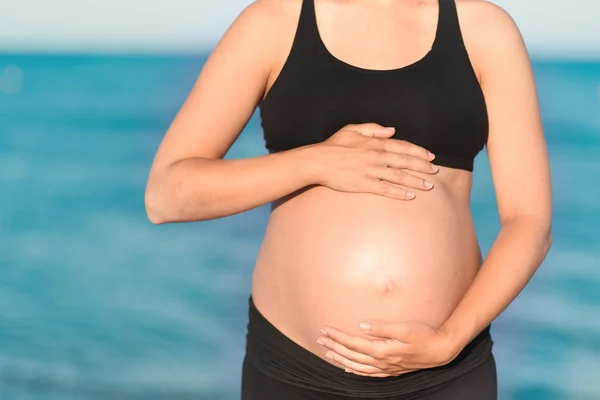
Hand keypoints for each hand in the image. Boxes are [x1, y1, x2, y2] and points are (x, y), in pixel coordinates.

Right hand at [307, 123, 438, 199]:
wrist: (317, 162)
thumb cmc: (333, 145)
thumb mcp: (352, 130)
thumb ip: (374, 129)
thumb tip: (392, 130)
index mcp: (375, 143)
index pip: (403, 146)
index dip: (419, 152)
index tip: (431, 157)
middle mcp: (377, 157)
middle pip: (406, 162)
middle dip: (423, 167)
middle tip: (435, 172)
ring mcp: (371, 172)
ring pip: (399, 177)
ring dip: (416, 182)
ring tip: (429, 187)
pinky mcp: (365, 185)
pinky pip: (386, 190)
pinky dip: (400, 193)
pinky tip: (410, 196)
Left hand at [317, 320, 459, 376]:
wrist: (441, 350)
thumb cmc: (425, 335)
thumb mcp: (405, 328)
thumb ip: (382, 327)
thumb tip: (361, 325)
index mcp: (382, 350)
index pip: (353, 343)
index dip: (337, 337)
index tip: (325, 329)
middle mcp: (382, 362)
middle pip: (351, 355)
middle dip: (334, 346)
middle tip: (320, 338)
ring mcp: (386, 368)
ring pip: (357, 366)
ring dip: (341, 358)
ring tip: (328, 352)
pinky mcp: (392, 370)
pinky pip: (368, 373)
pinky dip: (355, 371)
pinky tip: (349, 368)